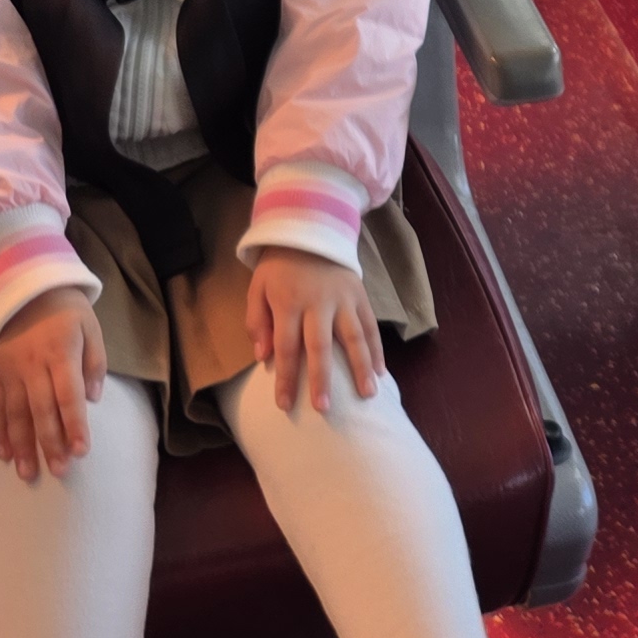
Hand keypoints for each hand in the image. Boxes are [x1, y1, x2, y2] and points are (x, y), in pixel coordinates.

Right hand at [0, 287, 104, 480]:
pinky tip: (5, 454)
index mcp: (61, 353)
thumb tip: (93, 399)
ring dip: (22, 445)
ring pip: (16, 413)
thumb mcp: (91, 328)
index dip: (74, 425)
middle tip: (59, 471)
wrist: (26, 287)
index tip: (81, 452)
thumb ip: (95, 364)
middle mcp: (33, 364)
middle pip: (41, 410)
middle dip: (50, 443)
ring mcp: (11, 370)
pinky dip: (0, 432)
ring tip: (27, 473)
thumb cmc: (66, 312)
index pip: (68, 396)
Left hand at [249, 249, 383, 413]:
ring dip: (360, 367)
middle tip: (323, 408)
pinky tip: (380, 371)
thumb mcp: (257, 288)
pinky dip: (377, 349)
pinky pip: (370, 325)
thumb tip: (262, 357)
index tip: (285, 405)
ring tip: (367, 395)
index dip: (285, 378)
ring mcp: (343, 299)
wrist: (309, 229)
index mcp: (288, 302)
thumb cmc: (279, 267)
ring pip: (353, 337)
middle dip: (321, 379)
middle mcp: (318, 302)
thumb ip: (256, 322)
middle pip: (320, 346)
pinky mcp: (360, 295)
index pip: (285, 346)